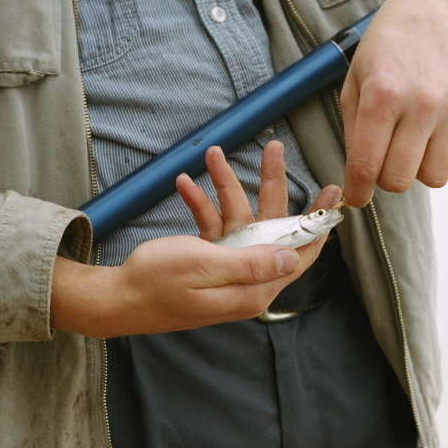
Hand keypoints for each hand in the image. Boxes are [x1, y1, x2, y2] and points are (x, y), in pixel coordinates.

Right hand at [50, 142, 341, 336]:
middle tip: (274, 148)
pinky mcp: (206, 259)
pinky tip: (184, 184)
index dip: (316, 225)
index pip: (298, 256)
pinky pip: (212, 226)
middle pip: (270, 228)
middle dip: (270, 185)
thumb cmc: (157, 285)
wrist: (117, 299)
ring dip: (224, 186)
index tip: (331, 193)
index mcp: (253, 288)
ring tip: (213, 153)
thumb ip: (252, 263)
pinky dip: (201, 204)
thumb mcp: (206, 267)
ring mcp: (225, 267)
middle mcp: (245, 278)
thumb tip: (294, 258)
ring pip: (238, 219)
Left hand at [340, 0, 447, 206]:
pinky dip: (441, 167)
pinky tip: (429, 146)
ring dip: (415, 173)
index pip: (367, 166)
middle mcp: (420, 104)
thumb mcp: (354, 85)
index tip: (355, 197)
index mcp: (382, 96)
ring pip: (432, 179)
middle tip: (381, 159)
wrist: (433, 15)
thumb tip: (357, 181)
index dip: (357, 192)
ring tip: (407, 150)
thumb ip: (354, 135)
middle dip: (384, 179)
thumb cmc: (384, 52)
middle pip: (399, 180)